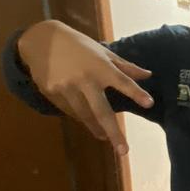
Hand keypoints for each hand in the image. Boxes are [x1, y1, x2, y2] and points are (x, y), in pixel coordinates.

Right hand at [18, 20, 153, 154]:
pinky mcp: (52, 93)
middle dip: (114, 132)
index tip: (149, 103)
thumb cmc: (77, 44)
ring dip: (96, 128)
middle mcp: (84, 79)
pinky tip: (86, 120)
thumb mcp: (102, 51)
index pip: (122, 81)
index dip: (136, 93)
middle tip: (124, 151)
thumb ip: (124, 66)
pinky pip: (70, 111)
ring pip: (85, 115)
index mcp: (100, 66)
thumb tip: (148, 75)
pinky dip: (80, 117)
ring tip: (105, 137)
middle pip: (102, 111)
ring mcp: (67, 88)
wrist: (40, 40)